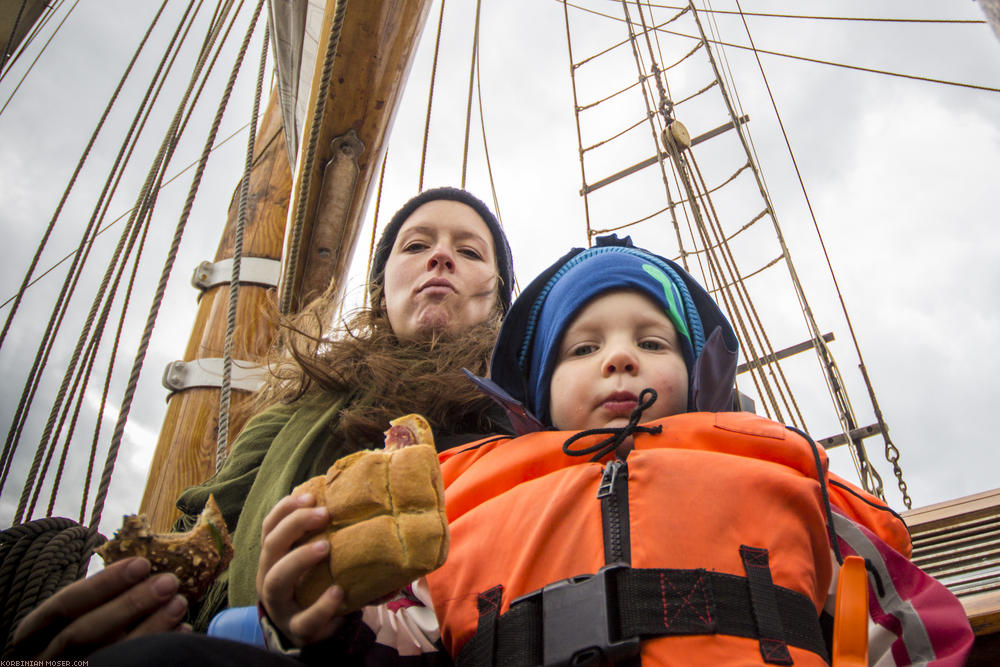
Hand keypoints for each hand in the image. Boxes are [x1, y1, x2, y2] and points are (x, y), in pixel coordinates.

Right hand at [10, 557, 188, 658]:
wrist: (88, 658)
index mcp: (34, 635)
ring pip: (107, 657)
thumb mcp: (78, 616)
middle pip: (82, 634)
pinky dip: (155, 649)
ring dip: (148, 628)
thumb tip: (144, 570)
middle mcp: (45, 660)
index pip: (63, 607)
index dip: (102, 584)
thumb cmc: (84, 636)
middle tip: (169, 581)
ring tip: (178, 603)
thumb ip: (99, 601)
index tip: (142, 564)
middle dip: (128, 605)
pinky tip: (180, 632)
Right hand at [257, 492, 346, 646]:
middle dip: (294, 524)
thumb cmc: (315, 585)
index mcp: (273, 558)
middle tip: (324, 514)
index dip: (285, 508)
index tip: (311, 496)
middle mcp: (268, 578)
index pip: (269, 527)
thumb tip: (376, 519)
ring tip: (326, 547)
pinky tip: (339, 591)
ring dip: (299, 558)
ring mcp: (280, 606)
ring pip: (276, 580)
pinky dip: (322, 605)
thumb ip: (334, 539)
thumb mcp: (317, 561)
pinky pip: (305, 619)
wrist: (310, 631)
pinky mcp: (297, 629)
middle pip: (270, 546)